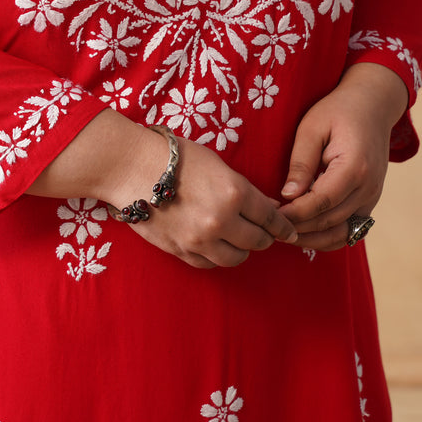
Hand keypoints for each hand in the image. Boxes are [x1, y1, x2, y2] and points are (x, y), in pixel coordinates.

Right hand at [120, 135, 298, 268]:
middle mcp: (221, 220)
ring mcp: (200, 240)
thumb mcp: (217, 164)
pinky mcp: (181, 251)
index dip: (283, 226)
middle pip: (258, 242)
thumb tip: (269, 207)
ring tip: (236, 238)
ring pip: (236, 258)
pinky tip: (214, 243)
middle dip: (263, 236)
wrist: (131, 167)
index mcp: (235, 193)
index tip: (289, 232)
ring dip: (241, 249)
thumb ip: (244, 189)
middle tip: (261, 231)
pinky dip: (217, 256)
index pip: (271, 218)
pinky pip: (210, 264)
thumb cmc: (174, 157)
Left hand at [278, 63, 408, 251]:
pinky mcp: (370, 201)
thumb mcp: (312, 128)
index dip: (294, 214)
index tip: (270, 215)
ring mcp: (372, 197)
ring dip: (312, 239)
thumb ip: (301, 163)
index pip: (321, 203)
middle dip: (298, 228)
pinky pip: (350, 229)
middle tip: (270, 227)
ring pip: (342, 233)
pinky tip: (304, 232)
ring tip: (284, 233)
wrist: (373, 105)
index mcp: (355, 168)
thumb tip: (287, 195)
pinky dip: (328, 236)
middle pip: (330, 221)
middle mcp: (368, 188)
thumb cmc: (338, 111)